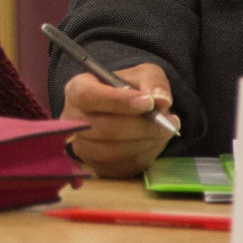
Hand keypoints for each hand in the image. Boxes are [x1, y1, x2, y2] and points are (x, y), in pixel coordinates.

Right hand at [63, 61, 177, 177]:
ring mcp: (82, 147)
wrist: (127, 113)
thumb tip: (161, 101)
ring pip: (113, 151)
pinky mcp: (96, 167)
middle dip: (141, 126)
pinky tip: (153, 142)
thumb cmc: (131, 90)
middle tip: (168, 122)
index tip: (148, 103)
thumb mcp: (144, 75)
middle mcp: (73, 120)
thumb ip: (153, 82)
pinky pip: (122, 167)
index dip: (118, 101)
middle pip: (103, 128)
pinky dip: (144, 156)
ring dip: (145, 142)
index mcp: (77, 89)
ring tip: (164, 130)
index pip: (88, 96)